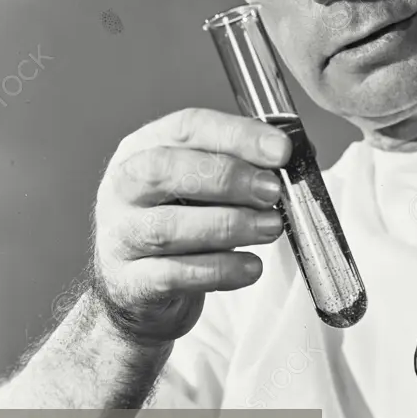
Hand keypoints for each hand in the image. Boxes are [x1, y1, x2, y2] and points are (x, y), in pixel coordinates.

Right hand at [92, 108, 290, 346]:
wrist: (140, 290)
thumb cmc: (180, 224)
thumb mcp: (202, 186)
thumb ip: (240, 166)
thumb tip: (296, 158)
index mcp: (143, 149)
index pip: (186, 127)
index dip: (237, 136)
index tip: (281, 151)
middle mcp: (123, 188)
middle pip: (165, 169)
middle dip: (227, 177)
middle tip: (272, 191)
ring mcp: (121, 236)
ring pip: (168, 227)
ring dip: (229, 225)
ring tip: (270, 227)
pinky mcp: (130, 283)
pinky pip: (174, 275)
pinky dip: (220, 270)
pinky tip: (251, 266)